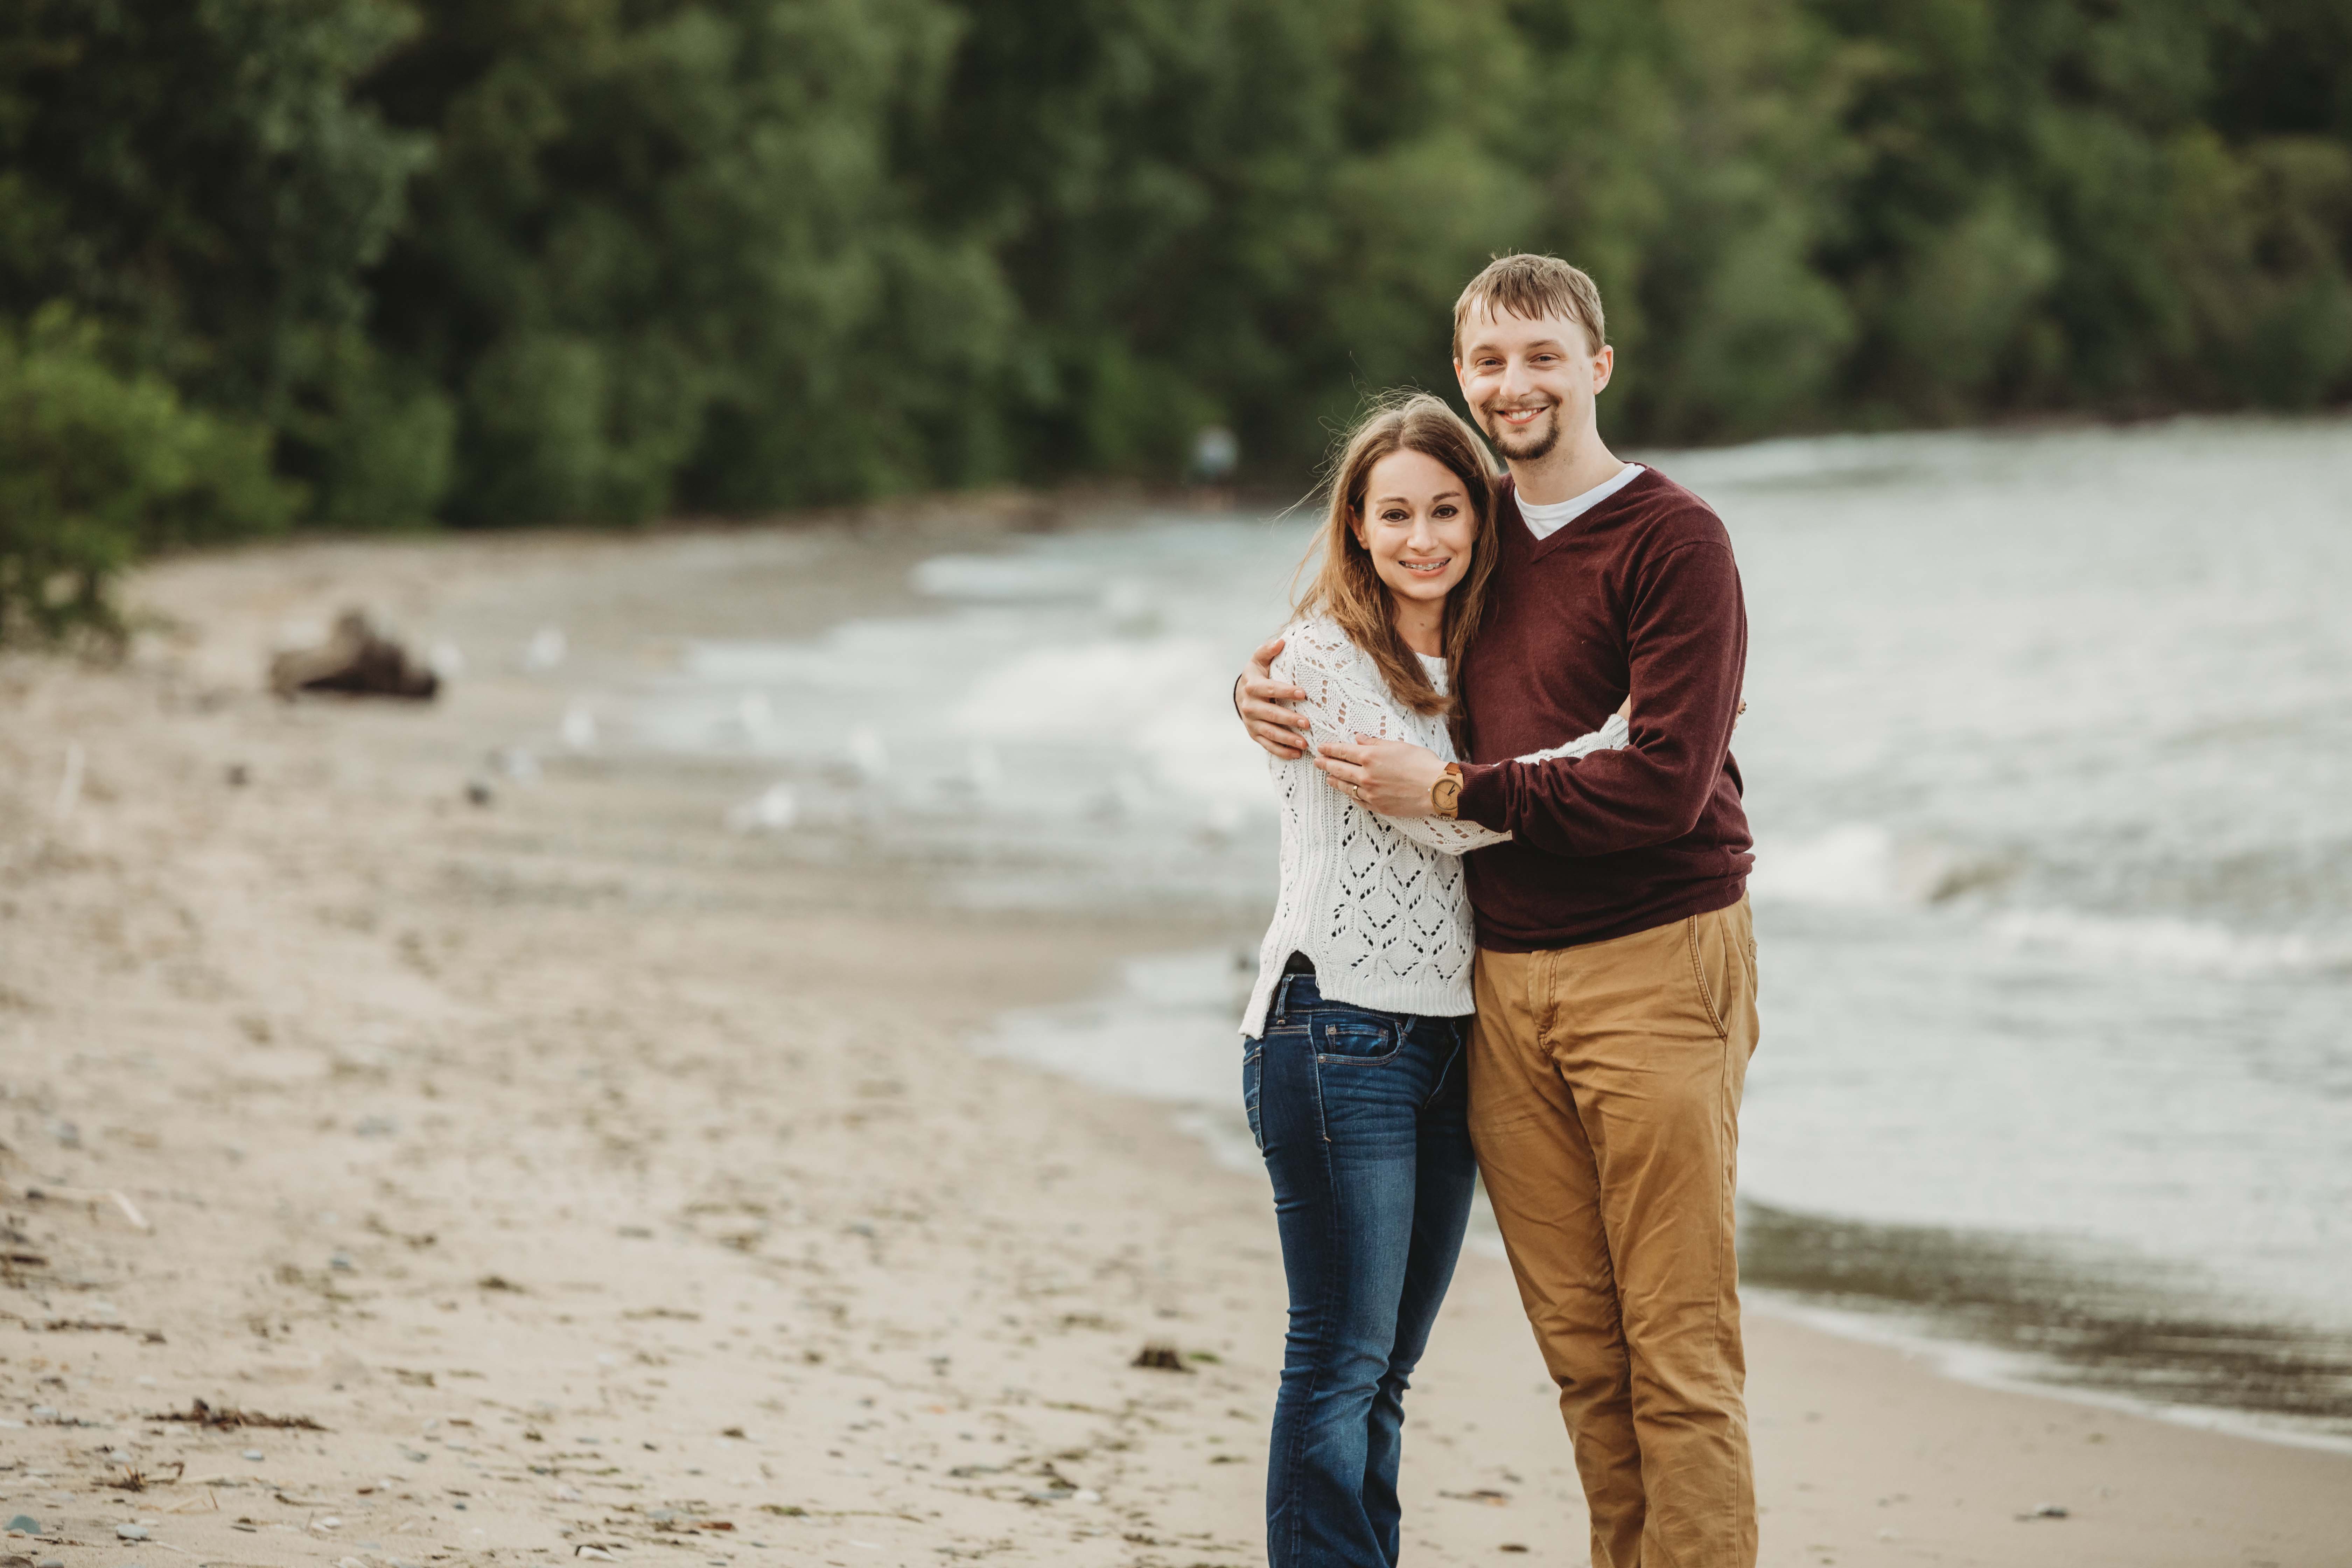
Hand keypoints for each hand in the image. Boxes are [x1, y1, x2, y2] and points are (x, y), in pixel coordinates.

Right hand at [1235, 635, 1310, 759]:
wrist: (1242, 693)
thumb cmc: (1258, 674)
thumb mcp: (1259, 659)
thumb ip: (1268, 650)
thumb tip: (1281, 641)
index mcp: (1252, 686)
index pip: (1269, 689)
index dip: (1285, 691)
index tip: (1303, 693)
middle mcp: (1249, 706)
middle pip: (1269, 714)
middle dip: (1288, 719)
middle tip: (1307, 723)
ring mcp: (1251, 722)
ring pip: (1269, 732)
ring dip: (1287, 739)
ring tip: (1305, 744)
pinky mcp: (1254, 734)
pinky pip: (1267, 745)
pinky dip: (1281, 751)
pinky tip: (1297, 754)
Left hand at [1314, 736, 1447, 814]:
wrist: (1437, 789)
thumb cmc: (1421, 763)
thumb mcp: (1398, 746)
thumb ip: (1374, 743)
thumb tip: (1358, 738)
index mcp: (1370, 757)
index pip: (1342, 751)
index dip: (1330, 749)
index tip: (1321, 747)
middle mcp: (1365, 776)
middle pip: (1339, 769)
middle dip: (1326, 764)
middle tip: (1317, 761)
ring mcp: (1370, 793)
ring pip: (1345, 786)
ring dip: (1335, 780)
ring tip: (1328, 777)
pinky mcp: (1377, 807)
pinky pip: (1358, 800)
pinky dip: (1350, 795)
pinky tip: (1348, 792)